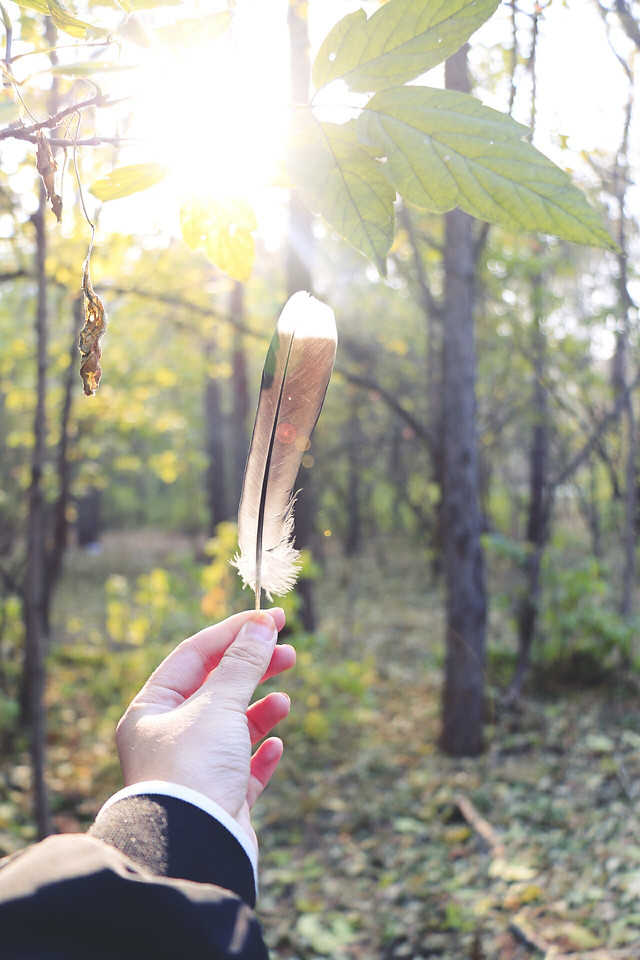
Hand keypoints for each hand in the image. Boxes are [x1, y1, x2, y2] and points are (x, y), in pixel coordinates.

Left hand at [115, 609, 294, 852]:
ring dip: (260, 709)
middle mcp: (168, 738)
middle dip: (252, 668)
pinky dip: (261, 752)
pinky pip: (243, 767)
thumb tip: (261, 626)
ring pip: (231, 727)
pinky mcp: (219, 799)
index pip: (194, 655)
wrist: (193, 849)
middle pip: (215, 688)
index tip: (271, 619)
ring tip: (284, 700)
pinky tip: (276, 745)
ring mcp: (193, 769)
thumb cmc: (194, 769)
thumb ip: (243, 663)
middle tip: (288, 653)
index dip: (233, 632)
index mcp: (152, 710)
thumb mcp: (219, 705)